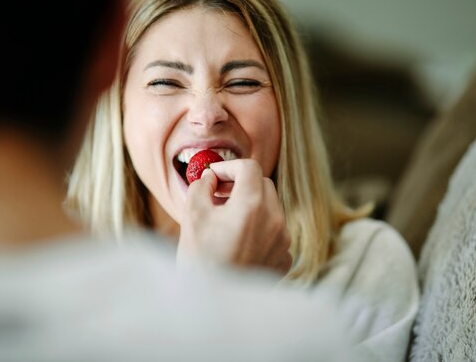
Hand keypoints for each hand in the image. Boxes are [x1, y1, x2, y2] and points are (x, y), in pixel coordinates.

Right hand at [177, 159, 291, 276]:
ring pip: (271, 208)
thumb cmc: (199, 260)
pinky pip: (275, 232)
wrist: (210, 308)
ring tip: (227, 219)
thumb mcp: (192, 216)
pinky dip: (259, 229)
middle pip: (263, 185)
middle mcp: (274, 220)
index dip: (229, 167)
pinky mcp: (284, 259)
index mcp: (252, 205)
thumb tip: (210, 178)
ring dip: (252, 206)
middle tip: (218, 194)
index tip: (214, 177)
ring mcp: (282, 241)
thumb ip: (201, 186)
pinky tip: (238, 241)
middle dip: (241, 184)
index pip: (249, 167)